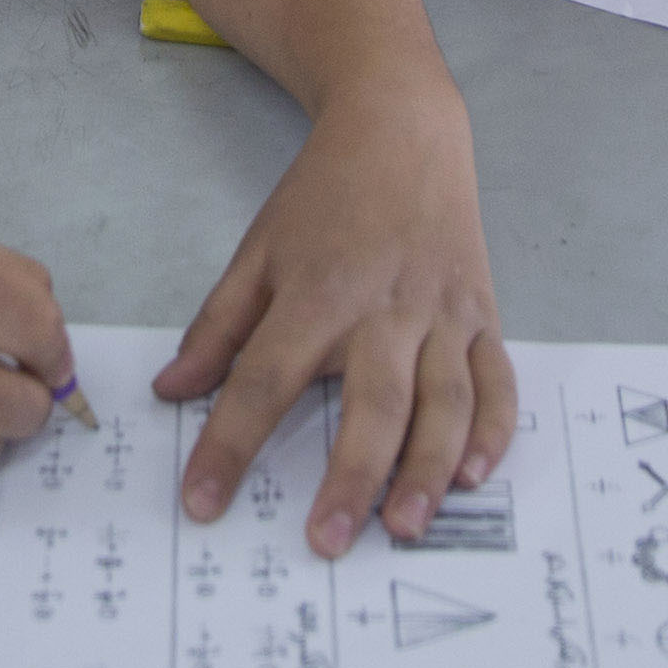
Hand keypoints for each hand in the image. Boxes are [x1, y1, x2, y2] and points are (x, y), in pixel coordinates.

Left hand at [157, 67, 511, 553]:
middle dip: (350, 476)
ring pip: (444, 401)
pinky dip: (493, 430)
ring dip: (428, 468)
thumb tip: (170, 392)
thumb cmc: (324, 195)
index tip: (203, 502)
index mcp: (317, 290)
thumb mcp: (257, 249)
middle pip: (370, 402)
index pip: (265, 379)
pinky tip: (475, 475)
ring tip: (406, 526)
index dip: (231, 443)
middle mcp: (385, 306)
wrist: (404, 126)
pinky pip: (496, 380)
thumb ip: (217, 326)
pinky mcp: (482, 314)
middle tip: (328, 541)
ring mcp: (441, 312)